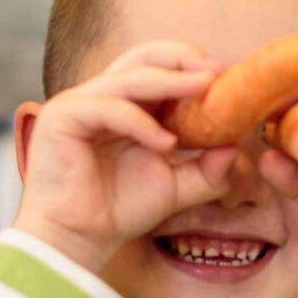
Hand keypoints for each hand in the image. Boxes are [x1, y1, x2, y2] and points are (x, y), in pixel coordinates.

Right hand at [11, 43, 236, 275]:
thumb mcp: (176, 188)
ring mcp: (79, 102)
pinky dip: (142, 123)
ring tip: (205, 89)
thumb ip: (207, 170)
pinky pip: (110, 107)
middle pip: (145, 56)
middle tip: (217, 74)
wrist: (78, 241)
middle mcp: (102, 96)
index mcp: (128, 104)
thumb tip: (235, 147)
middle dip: (184, 59)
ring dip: (172, 82)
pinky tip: (167, 143)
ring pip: (130, 76)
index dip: (193, 67)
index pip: (161, 67)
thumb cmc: (118, 211)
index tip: (228, 81)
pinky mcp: (62, 116)